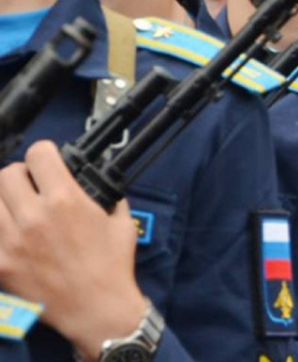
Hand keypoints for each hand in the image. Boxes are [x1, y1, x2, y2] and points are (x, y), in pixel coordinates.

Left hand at [0, 141, 144, 360]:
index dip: (44, 154)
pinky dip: (1, 230)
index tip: (47, 162)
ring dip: (6, 202)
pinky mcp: (0, 264)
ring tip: (18, 211)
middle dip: (20, 177)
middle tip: (30, 187)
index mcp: (65, 199)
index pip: (38, 154)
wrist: (97, 308)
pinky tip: (13, 235)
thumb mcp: (119, 221)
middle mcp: (34, 216)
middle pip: (6, 174)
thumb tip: (95, 182)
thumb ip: (105, 196)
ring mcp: (11, 240)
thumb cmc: (111, 266)